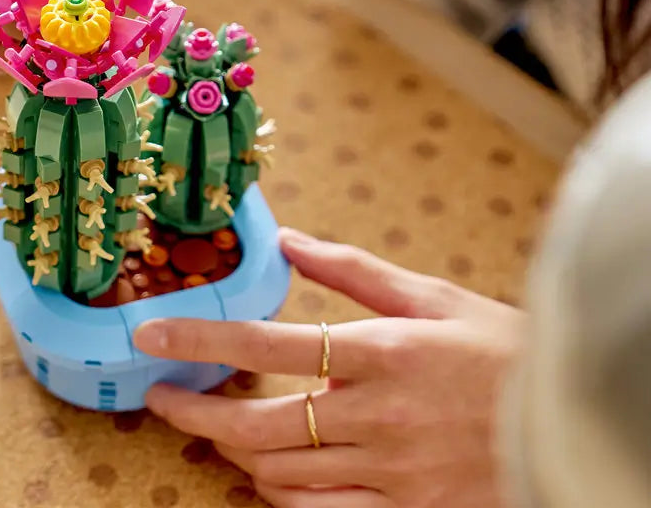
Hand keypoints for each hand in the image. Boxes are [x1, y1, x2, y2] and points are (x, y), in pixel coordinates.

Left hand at [133, 228, 522, 507]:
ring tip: (211, 427)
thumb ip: (351, 269)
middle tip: (161, 398)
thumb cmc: (498, 349)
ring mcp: (391, 471)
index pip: (267, 345)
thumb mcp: (431, 295)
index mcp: (381, 351)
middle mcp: (377, 415)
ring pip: (281, 473)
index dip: (201, 340)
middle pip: (258, 425)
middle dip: (196, 414)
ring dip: (234, 451)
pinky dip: (279, 496)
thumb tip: (288, 239)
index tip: (153, 335)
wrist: (566, 420)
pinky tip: (263, 474)